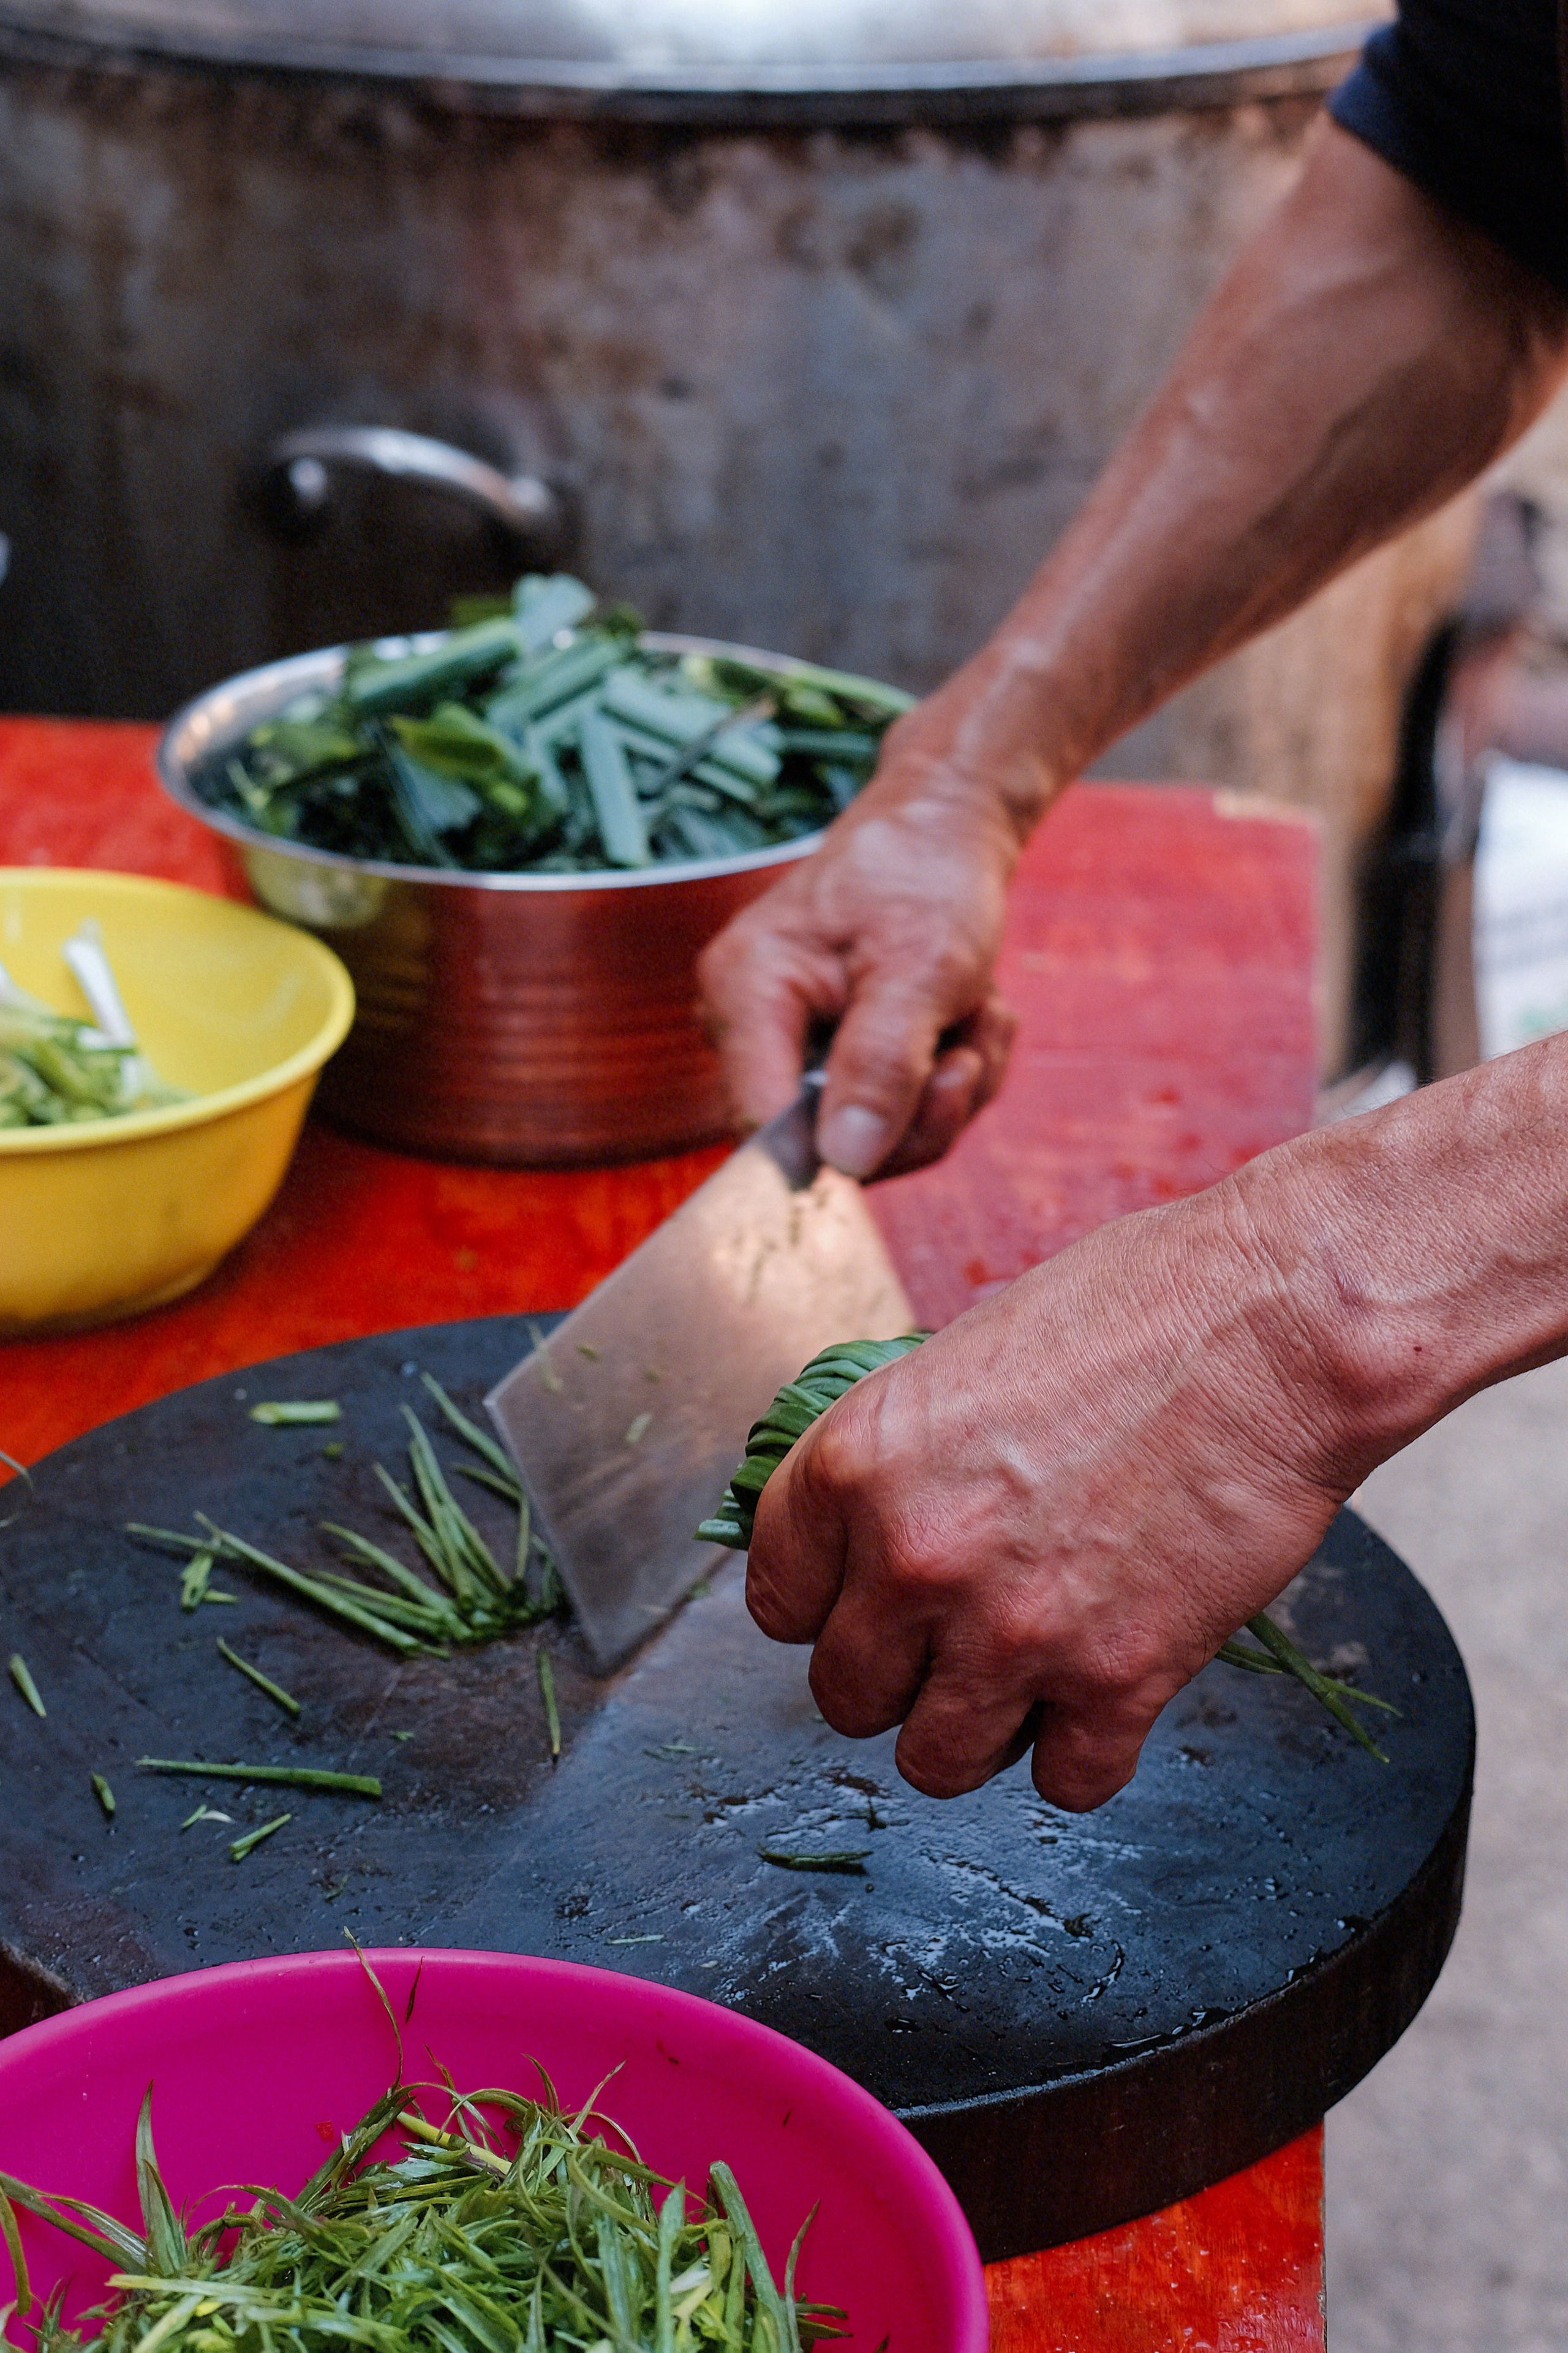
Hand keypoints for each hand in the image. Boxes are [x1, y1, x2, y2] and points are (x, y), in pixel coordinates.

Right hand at [697, 701, 1026, 1179]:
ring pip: (877, 1139)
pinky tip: (966, 1020)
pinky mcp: (830, 1062)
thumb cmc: (924, 879)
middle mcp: (749, 1029)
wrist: (941, 831)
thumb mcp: (920, 968)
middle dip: (924, 1107)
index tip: (938, 1093)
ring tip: (977, 1012)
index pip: (764, 1123)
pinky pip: (897, 1119)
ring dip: (950, 1089)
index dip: (845, 1144)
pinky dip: (948, 1079)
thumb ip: (880, 1064)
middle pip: (826, 1144)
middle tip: (974, 1035)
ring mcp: (789, 1049)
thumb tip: (846, 1162)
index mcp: (745, 992)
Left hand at [744, 1172, 1358, 1808]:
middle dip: (892, 1679)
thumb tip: (875, 1527)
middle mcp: (914, 1558)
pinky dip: (1083, 1754)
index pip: (776, 1598)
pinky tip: (1104, 1696)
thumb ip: (901, 1460)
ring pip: (933, 1763)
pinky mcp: (1118, 1681)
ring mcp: (1012, 1632)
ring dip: (972, 1731)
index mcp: (856, 1464)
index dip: (824, 1606)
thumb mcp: (960, 1362)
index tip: (862, 1603)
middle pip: (845, 1696)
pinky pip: (1065, 1783)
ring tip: (1019, 1682)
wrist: (1276, 1327)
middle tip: (947, 1643)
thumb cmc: (1135, 1309)